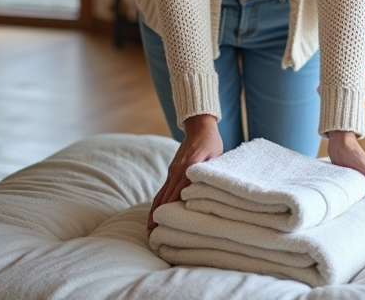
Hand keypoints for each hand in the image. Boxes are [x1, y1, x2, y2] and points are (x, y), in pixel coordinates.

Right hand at [148, 115, 222, 232]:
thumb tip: (205, 188)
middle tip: (154, 235)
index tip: (166, 226)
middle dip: (159, 216)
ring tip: (150, 229)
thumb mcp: (215, 155)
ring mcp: (172, 172)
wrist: (199, 127)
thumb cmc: (210, 142)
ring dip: (154, 212)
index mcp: (187, 169)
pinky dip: (157, 203)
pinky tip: (155, 213)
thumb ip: (209, 170)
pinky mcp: (172, 172)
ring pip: (160, 195)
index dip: (170, 210)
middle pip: (165, 198)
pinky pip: (162, 190)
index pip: (177, 194)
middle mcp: (176, 172)